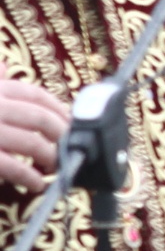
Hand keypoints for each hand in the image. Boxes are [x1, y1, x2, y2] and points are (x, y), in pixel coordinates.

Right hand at [0, 78, 69, 192]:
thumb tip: (3, 66)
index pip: (34, 95)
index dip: (58, 108)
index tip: (72, 122)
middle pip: (39, 118)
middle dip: (61, 135)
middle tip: (70, 148)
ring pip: (31, 142)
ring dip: (50, 157)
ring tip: (56, 167)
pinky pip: (11, 166)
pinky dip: (28, 176)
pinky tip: (36, 184)